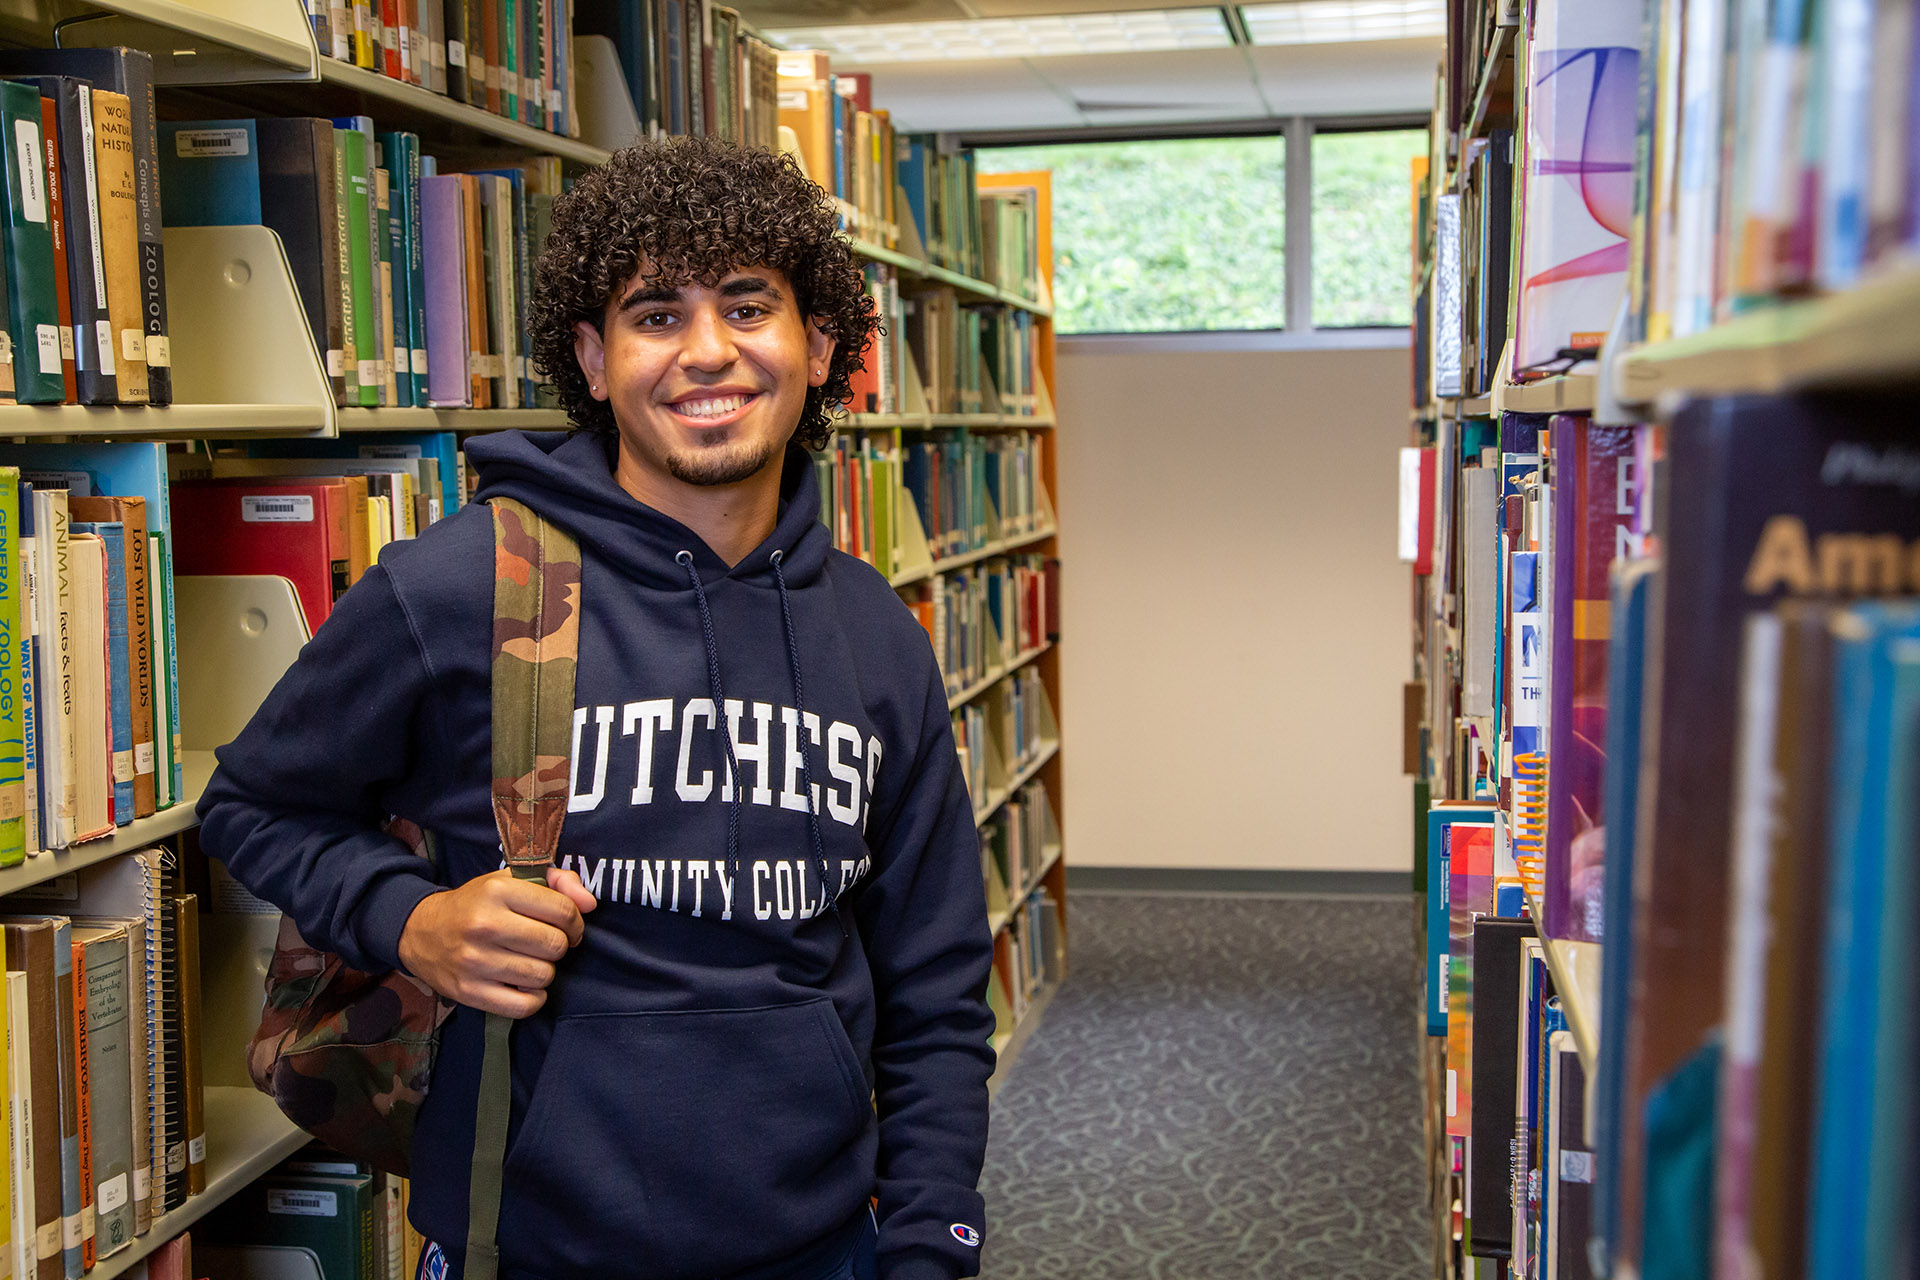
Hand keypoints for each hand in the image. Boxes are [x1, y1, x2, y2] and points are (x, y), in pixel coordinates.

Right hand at [398, 866, 597, 1017]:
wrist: (421, 931)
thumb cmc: (477, 904)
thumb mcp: (511, 881)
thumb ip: (558, 882)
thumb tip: (590, 904)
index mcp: (497, 891)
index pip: (562, 911)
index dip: (574, 920)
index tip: (567, 925)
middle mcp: (485, 924)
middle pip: (556, 945)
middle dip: (559, 945)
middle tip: (545, 944)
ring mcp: (475, 961)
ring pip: (544, 975)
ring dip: (544, 971)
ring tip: (529, 961)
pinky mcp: (469, 991)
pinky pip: (525, 1005)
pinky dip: (533, 997)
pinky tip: (523, 984)